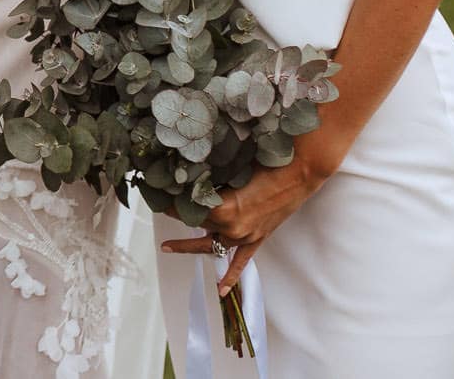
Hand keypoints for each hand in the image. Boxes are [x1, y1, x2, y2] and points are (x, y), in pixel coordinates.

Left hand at [158, 159, 326, 294]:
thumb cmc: (265, 163)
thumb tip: (188, 177)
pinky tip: (220, 290)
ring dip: (190, 243)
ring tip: (167, 246)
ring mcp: (245, 237)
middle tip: (158, 204)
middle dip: (178, 213)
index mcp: (223, 209)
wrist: (298, 172)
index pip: (187, 208)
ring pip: (211, 243)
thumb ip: (211, 180)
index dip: (170, 200)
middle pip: (196, 223)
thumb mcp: (230, 169)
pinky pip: (240, 262)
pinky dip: (230, 277)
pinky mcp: (257, 240)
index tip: (155, 192)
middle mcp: (232, 228)